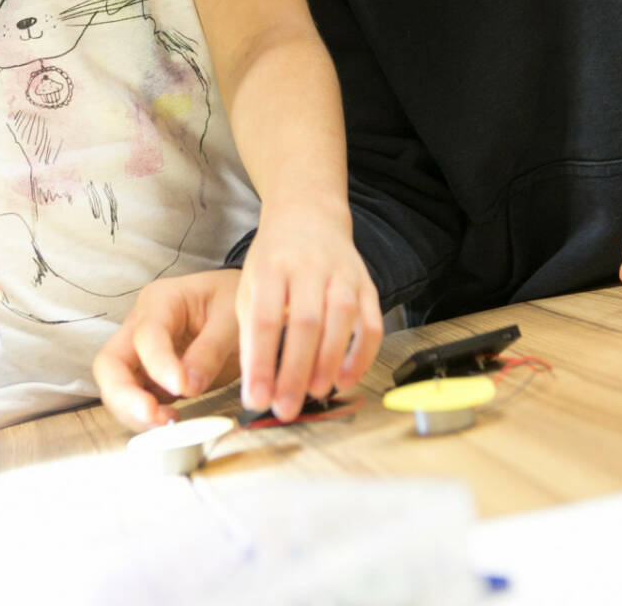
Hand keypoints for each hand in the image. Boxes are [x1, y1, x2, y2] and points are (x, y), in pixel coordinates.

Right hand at [93, 270, 241, 431]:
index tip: (181, 387)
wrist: (245, 309)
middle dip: (123, 394)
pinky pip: (136, 402)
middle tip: (151, 415)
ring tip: (169, 423)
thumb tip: (188, 387)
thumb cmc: (232, 301)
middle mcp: (141, 326)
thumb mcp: (232, 316)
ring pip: (116, 388)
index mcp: (161, 301)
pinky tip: (169, 423)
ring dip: (134, 412)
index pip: (146, 335)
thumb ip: (210, 350)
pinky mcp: (150, 380)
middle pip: (110, 363)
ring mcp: (141, 354)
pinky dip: (146, 419)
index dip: (159, 364)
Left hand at [237, 206, 383, 421]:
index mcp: (271, 266)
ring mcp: (341, 271)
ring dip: (329, 360)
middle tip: (285, 407)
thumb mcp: (250, 286)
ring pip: (341, 317)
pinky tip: (346, 378)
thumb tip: (256, 387)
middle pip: (305, 321)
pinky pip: (371, 320)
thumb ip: (251, 334)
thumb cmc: (274, 259)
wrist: (308, 214)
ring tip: (315, 394)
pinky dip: (362, 353)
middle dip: (295, 370)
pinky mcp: (366, 282)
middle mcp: (308, 265)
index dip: (261, 362)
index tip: (255, 398)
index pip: (265, 318)